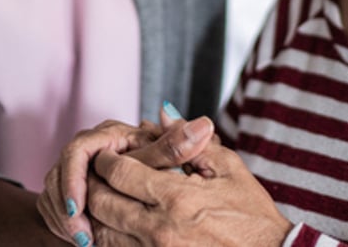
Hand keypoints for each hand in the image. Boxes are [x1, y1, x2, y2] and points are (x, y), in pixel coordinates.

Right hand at [37, 109, 214, 245]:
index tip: (80, 206)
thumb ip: (178, 147)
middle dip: (67, 205)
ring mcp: (73, 167)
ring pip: (53, 191)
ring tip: (83, 239)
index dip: (75, 179)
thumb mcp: (168, 160)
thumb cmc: (160, 168)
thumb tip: (203, 125)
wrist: (148, 186)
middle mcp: (88, 147)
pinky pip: (52, 204)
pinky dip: (62, 222)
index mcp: (109, 135)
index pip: (79, 151)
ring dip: (64, 218)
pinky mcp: (65, 186)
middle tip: (81, 233)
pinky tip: (80, 239)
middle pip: (60, 172)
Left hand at [85, 137, 291, 246]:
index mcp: (177, 197)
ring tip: (106, 197)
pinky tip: (119, 225)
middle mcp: (159, 229)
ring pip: (103, 232)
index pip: (120, 173)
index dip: (107, 159)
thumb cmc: (252, 214)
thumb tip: (163, 113)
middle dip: (95, 184)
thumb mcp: (228, 169)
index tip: (109, 153)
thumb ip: (191, 141)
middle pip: (103, 202)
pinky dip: (111, 237)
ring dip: (98, 213)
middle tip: (99, 173)